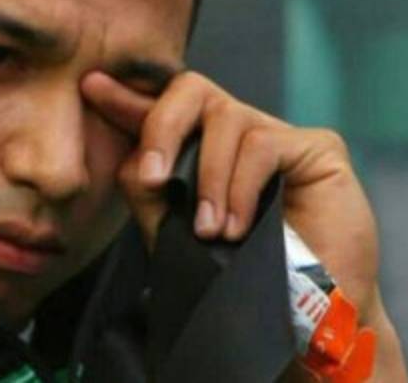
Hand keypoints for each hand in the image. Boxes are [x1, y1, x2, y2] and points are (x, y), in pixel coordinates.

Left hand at [81, 70, 407, 380]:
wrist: (304, 319)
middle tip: (153, 176)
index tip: (90, 86)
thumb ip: (150, 195)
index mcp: (198, 150)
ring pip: (225, 117)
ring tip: (210, 231)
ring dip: (209, 179)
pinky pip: (263, 144)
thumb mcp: (177, 236)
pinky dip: (241, 188)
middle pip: (190, 91)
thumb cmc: (239, 277)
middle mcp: (236, 134)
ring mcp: (278, 135)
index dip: (125, 97)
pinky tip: (239, 228)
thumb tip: (135, 159)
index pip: (159, 110)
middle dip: (161, 126)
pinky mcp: (317, 147)